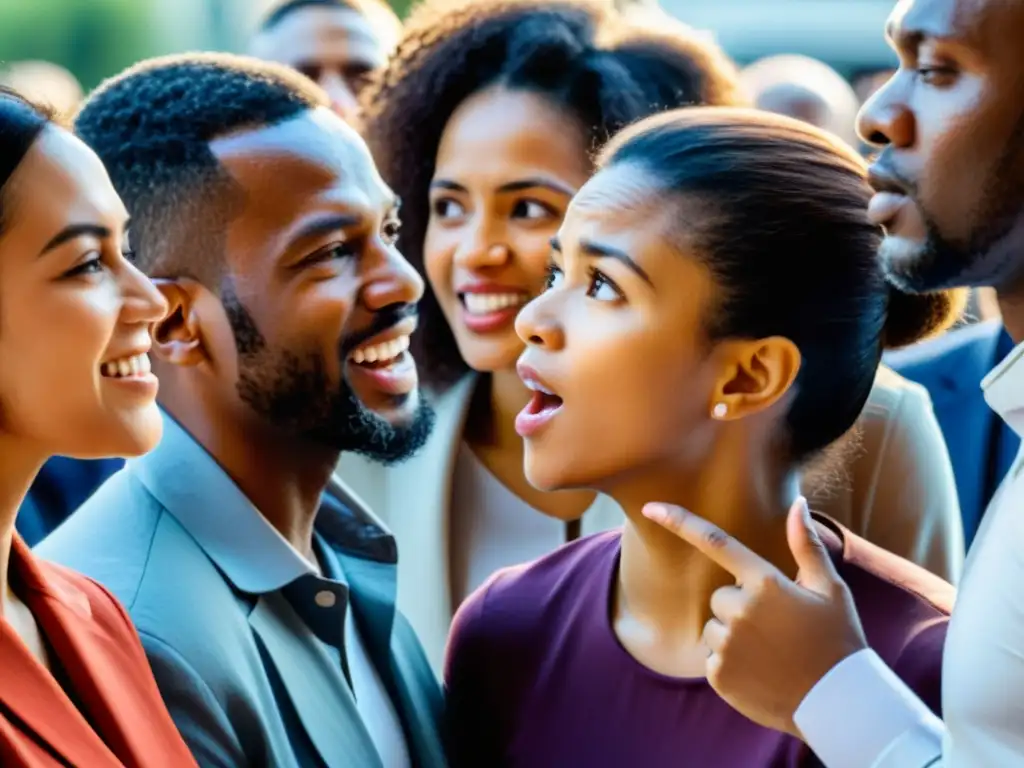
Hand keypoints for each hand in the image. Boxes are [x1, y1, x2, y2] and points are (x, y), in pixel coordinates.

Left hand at [642, 496, 867, 737]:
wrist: (839, 704)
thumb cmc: (837, 640)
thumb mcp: (830, 589)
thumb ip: (806, 544)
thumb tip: (798, 503)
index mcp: (766, 583)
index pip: (715, 542)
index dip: (679, 522)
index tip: (650, 508)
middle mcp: (740, 609)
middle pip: (720, 596)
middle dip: (740, 607)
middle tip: (776, 629)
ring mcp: (727, 644)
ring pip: (715, 627)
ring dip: (735, 636)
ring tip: (771, 653)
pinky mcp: (718, 674)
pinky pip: (713, 657)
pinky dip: (731, 664)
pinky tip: (761, 673)